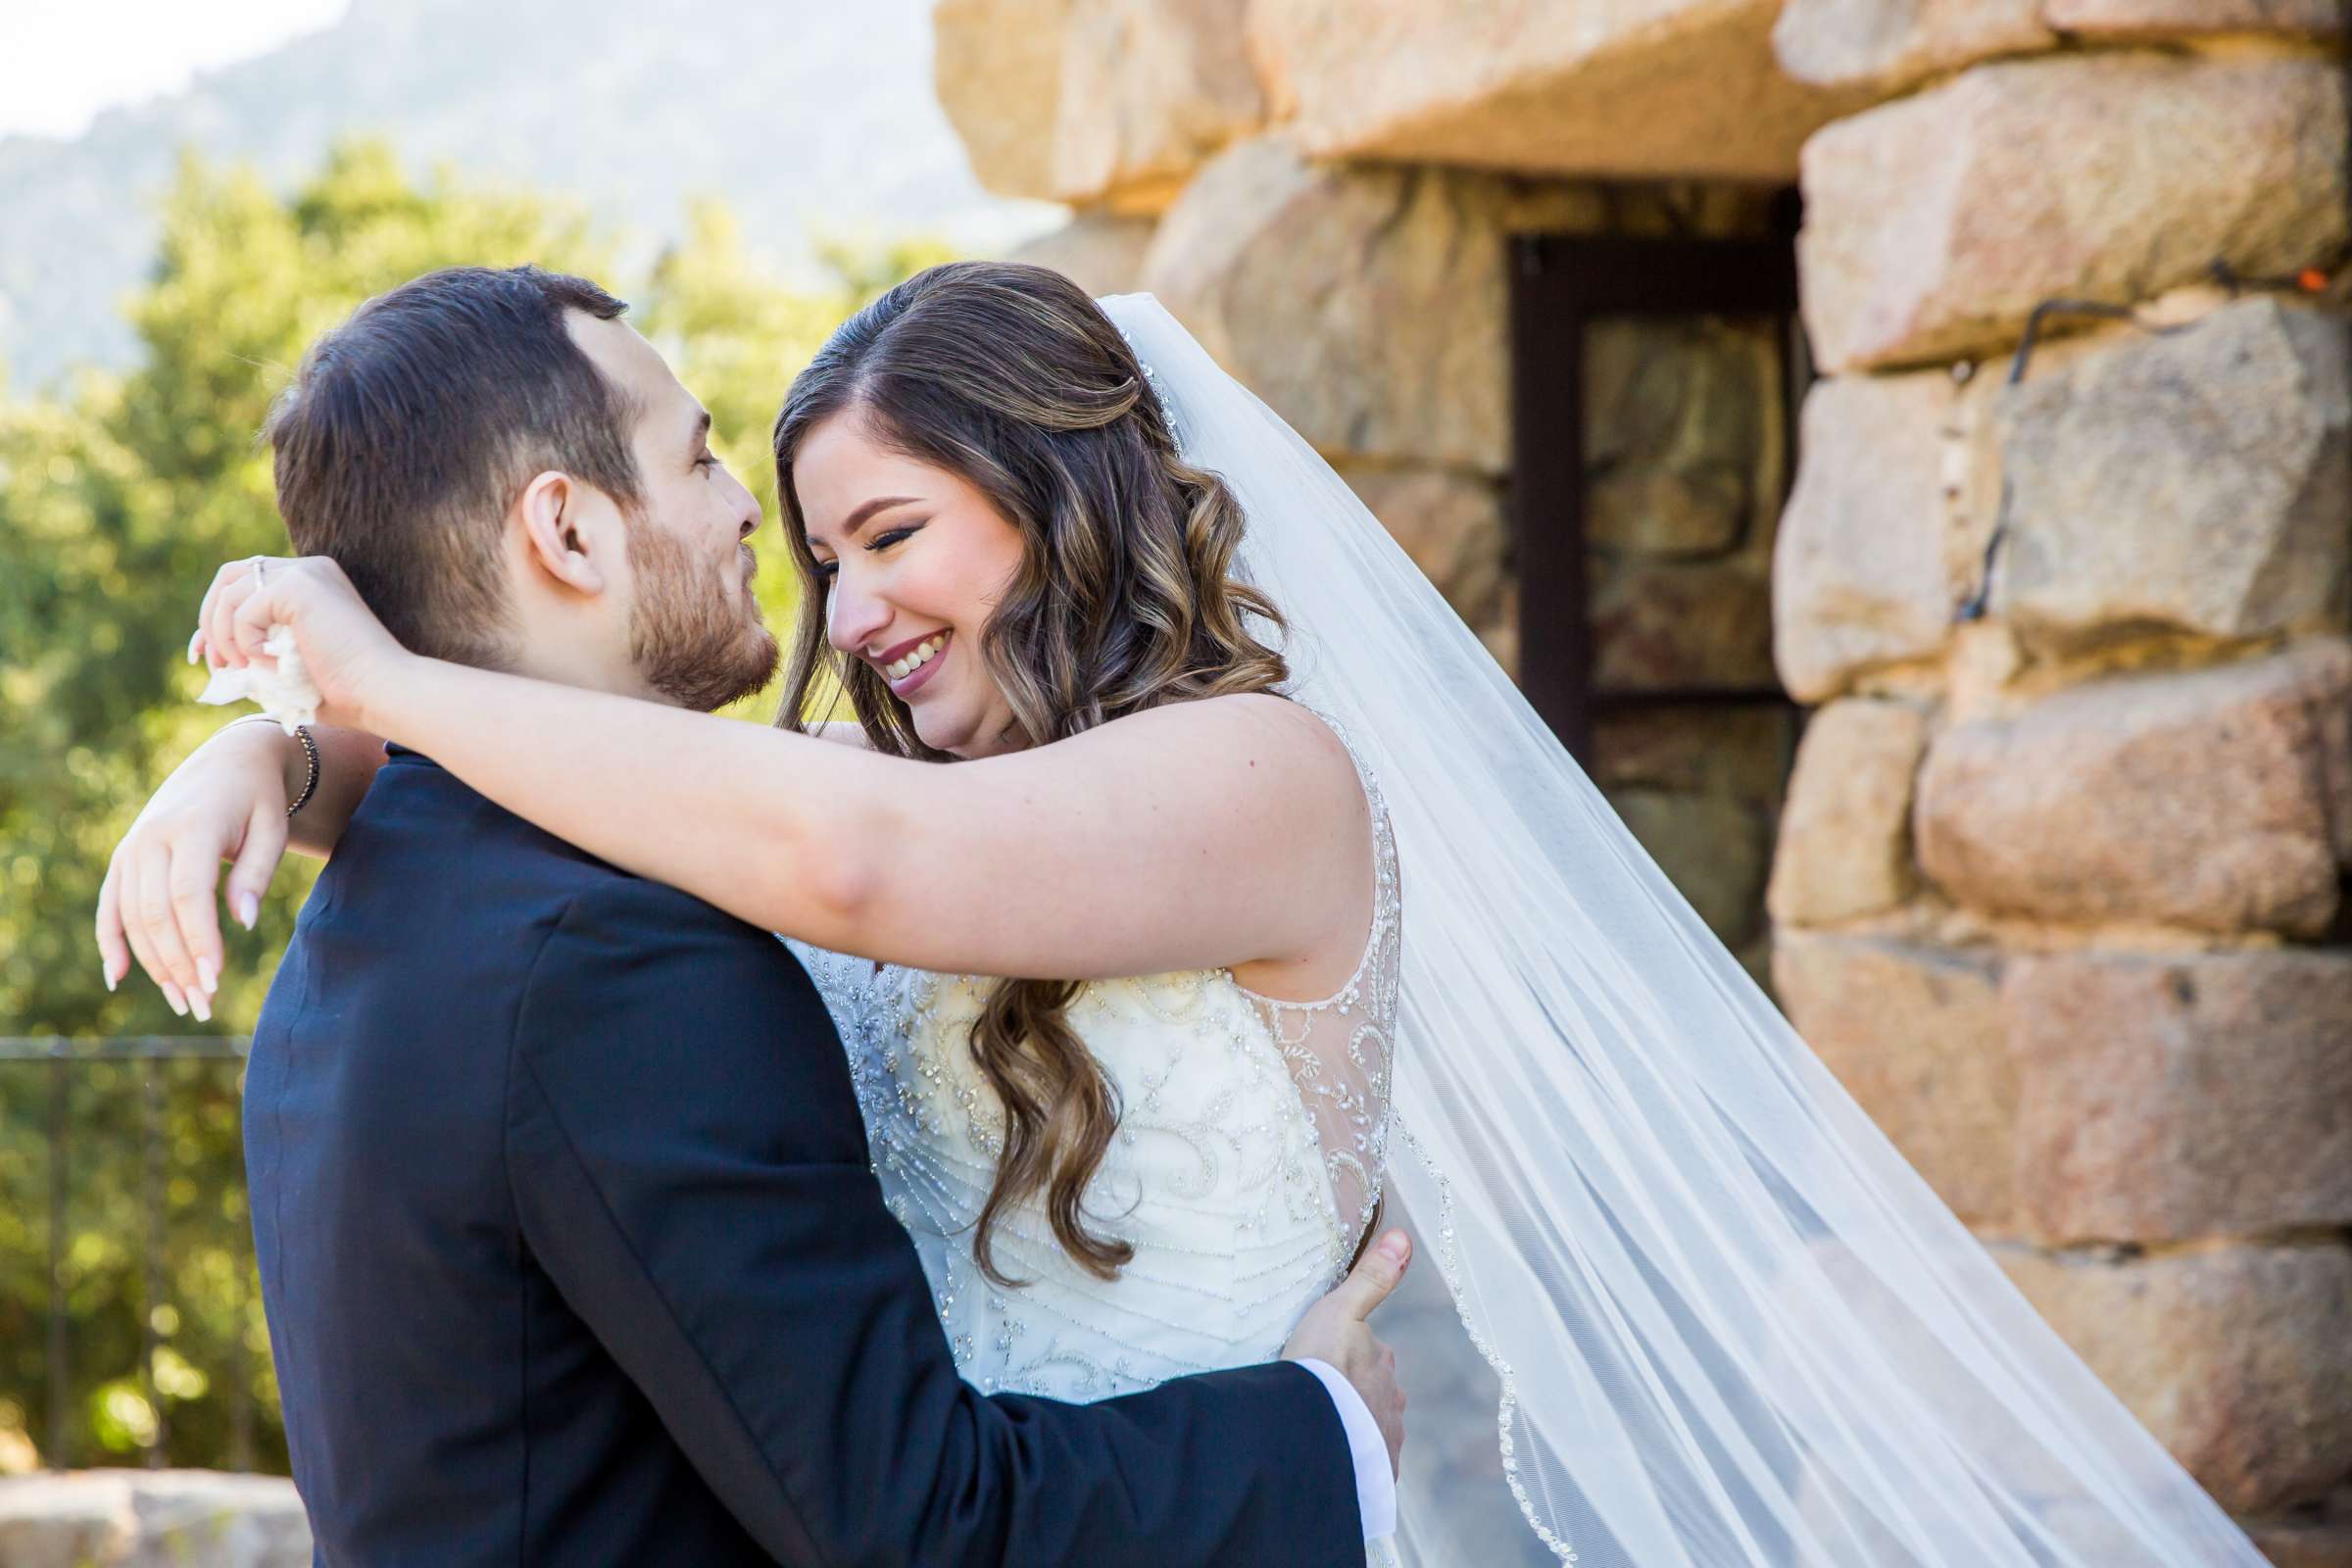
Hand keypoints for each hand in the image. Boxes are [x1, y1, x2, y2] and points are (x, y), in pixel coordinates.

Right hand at [96, 720, 294, 1018]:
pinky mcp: (124, 857)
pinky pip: (110, 905)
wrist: (228, 760)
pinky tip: (119, 977)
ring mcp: (132, 848)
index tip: (216, 980)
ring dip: (154, 964)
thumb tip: (241, 923)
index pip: (189, 895)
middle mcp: (152, 838)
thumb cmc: (259, 800)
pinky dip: (111, 941)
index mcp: (193, 827)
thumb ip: (256, 874)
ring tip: (182, 1001)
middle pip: (156, 913)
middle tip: (203, 1005)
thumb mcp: (272, 830)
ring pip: (132, 916)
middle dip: (178, 963)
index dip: (199, 941)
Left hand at [192, 556, 409, 730]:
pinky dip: (246, 641)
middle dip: (209, 621)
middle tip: (212, 663)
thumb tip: (214, 659)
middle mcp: (308, 568)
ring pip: (228, 591)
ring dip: (222, 635)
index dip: (215, 618)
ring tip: (241, 668)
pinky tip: (272, 663)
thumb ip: (258, 656)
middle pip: (228, 576)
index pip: (245, 584)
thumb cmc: (349, 693)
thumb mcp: (291, 669)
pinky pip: (243, 609)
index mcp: (313, 583)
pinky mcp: (298, 585)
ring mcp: (304, 572)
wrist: (383, 692)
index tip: (204, 657)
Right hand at [1284, 1228, 1410, 1475]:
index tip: (1324, 1363)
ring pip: (1369, 1427)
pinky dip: (1349, 1457)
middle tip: (1319, 1396)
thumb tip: (1403, 1236)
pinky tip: (1329, 1456)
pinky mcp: (1371, 1472)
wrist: (1311, 1430)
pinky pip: (1363, 1462)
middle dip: (1353, 1394)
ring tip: (1320, 1427)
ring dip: (1351, 1426)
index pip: (1372, 1356)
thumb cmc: (1322, 1364)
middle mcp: (1392, 1400)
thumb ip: (1371, 1277)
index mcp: (1383, 1363)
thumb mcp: (1339, 1308)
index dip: (1349, 1357)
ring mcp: (1384, 1439)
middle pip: (1373, 1393)